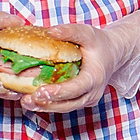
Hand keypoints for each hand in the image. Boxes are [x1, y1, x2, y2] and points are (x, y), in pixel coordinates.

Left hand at [25, 9, 139, 113]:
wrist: (113, 54)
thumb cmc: (99, 43)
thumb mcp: (86, 32)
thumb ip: (70, 31)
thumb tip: (50, 31)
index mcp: (95, 77)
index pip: (76, 88)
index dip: (59, 92)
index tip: (40, 92)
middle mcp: (93, 92)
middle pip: (69, 104)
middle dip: (48, 103)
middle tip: (28, 100)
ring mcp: (88, 99)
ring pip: (65, 108)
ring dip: (45, 107)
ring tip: (26, 102)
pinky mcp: (81, 100)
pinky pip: (65, 105)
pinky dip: (49, 105)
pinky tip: (33, 101)